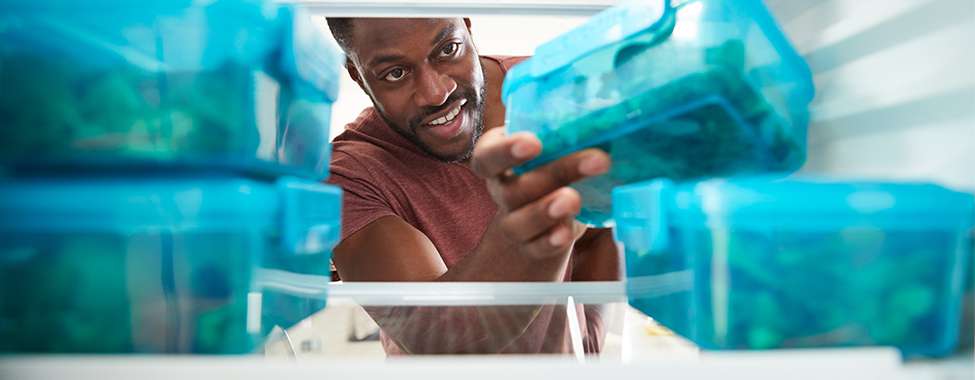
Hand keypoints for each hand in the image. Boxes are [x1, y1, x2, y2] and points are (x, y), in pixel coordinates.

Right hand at [469, 128, 610, 261]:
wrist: (545, 215)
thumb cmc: (552, 165)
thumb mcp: (558, 143)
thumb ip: (571, 127)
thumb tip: (608, 103)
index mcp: (499, 158)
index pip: (487, 155)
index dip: (505, 150)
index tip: (534, 143)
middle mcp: (502, 190)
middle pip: (513, 188)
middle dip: (555, 173)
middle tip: (596, 160)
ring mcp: (513, 221)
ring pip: (518, 221)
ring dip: (545, 211)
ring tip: (574, 200)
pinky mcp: (530, 247)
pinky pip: (534, 248)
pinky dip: (549, 242)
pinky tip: (565, 233)